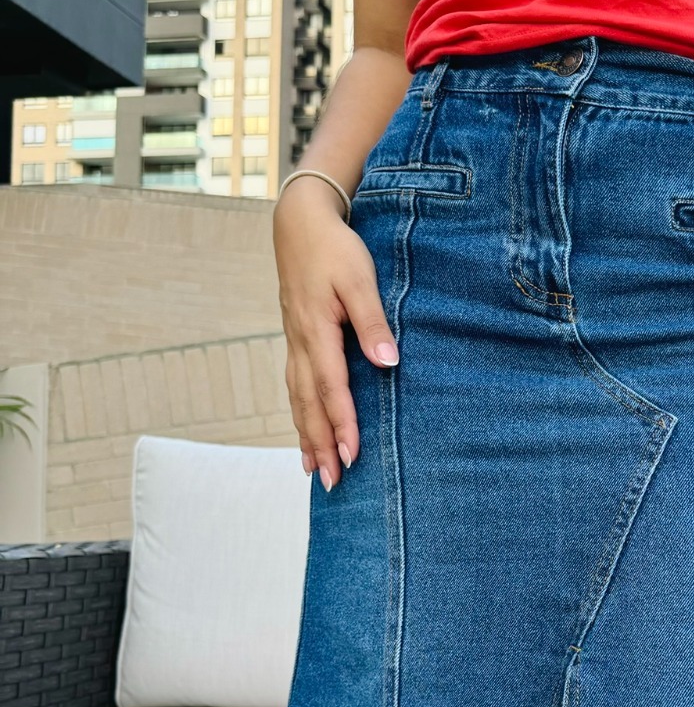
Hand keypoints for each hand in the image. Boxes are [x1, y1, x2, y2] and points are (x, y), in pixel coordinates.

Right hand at [273, 176, 397, 491]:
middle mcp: (300, 344)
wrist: (299, 224)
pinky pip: (295, 388)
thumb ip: (373, 322)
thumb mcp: (359, 279)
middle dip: (321, 444)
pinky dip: (300, 416)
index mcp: (316, 331)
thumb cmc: (334, 249)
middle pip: (309, 404)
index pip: (331, 388)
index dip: (342, 424)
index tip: (353, 455)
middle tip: (332, 482)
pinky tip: (306, 437)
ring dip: (307, 437)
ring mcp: (294, 344)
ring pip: (298, 400)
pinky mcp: (295, 342)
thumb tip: (388, 362)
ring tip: (315, 471)